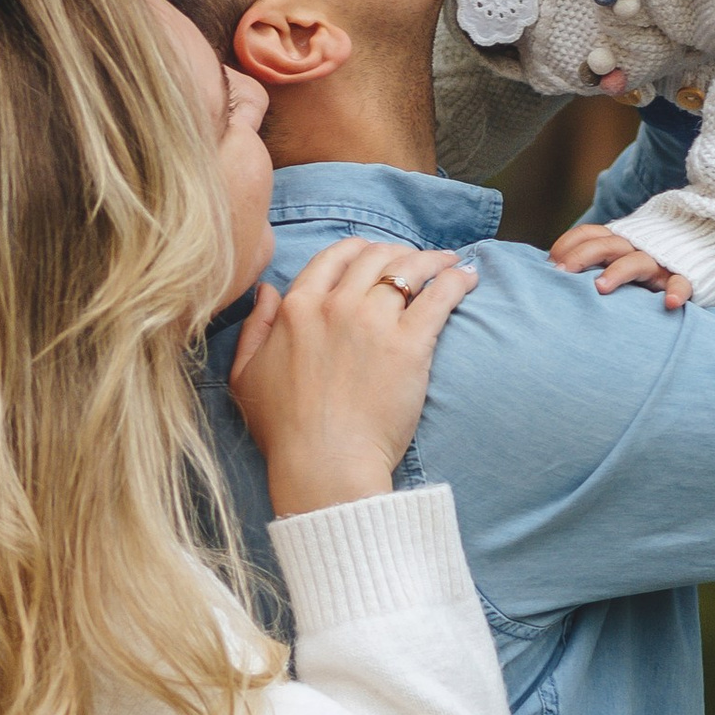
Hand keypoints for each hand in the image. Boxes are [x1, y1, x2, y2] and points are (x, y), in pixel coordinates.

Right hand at [227, 239, 479, 517]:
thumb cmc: (285, 431)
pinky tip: (468, 278)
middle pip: (375, 257)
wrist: (324, 463)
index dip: (360, 250)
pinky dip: (456, 280)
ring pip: (409, 269)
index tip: (376, 254)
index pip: (334, 257)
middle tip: (416, 261)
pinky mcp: (409, 344)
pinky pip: (439, 296)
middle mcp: (336, 305)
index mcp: (298, 308)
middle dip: (398, 252)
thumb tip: (267, 290)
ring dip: (432, 260)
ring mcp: (373, 322)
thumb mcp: (246, 375)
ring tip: (449, 263)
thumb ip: (255, 327)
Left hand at [549, 221, 693, 307]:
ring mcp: (658, 263)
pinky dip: (677, 291)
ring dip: (618, 272)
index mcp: (617, 242)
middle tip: (561, 274)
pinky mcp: (682, 278)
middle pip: (606, 245)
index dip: (567, 245)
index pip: (589, 234)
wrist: (697, 252)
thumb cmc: (641, 267)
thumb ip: (591, 265)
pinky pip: (681, 282)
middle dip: (581, 256)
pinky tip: (670, 303)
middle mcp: (635, 248)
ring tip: (600, 287)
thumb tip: (550, 277)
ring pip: (637, 262)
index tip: (548, 265)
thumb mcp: (615, 261)